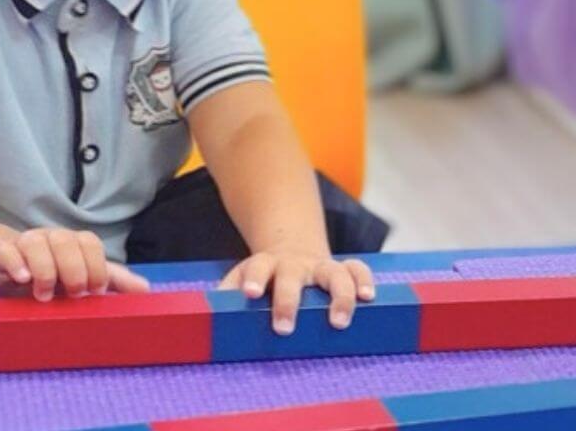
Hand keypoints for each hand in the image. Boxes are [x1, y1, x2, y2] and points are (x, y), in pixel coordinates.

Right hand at [0, 228, 149, 300]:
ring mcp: (25, 243)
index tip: (95, 291)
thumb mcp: (82, 279)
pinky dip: (16, 264)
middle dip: (74, 269)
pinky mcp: (0, 253)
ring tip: (44, 296)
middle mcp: (51, 238)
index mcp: (73, 243)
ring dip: (44, 270)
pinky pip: (6, 251)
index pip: (90, 243)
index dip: (96, 266)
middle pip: (66, 241)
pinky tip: (23, 279)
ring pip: (36, 243)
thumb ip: (113, 281)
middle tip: (73, 295)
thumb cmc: (52, 277)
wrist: (7, 272)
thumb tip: (145, 289)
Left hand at [218, 249, 374, 335]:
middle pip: (293, 277)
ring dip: (338, 295)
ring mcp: (321, 266)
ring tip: (338, 321)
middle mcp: (295, 264)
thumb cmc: (265, 276)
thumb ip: (228, 292)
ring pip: (334, 273)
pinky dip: (364, 281)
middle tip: (284, 327)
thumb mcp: (242, 277)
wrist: (292, 249)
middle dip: (289, 300)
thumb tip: (207, 318)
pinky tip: (368, 298)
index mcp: (266, 264)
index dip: (254, 279)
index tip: (250, 294)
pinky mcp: (342, 270)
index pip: (257, 268)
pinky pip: (357, 269)